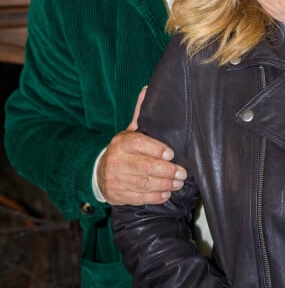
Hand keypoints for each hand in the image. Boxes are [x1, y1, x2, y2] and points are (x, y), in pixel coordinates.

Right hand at [97, 87, 186, 205]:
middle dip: (166, 171)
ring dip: (164, 185)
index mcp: (121, 142)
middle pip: (144, 166)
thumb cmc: (123, 150)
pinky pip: (138, 197)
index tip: (171, 154)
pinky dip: (154, 197)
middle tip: (182, 173)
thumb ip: (140, 114)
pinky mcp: (116, 194)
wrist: (99, 172)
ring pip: (143, 183)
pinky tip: (165, 194)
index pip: (138, 144)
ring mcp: (115, 178)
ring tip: (178, 184)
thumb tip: (147, 90)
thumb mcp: (129, 131)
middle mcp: (116, 160)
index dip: (155, 149)